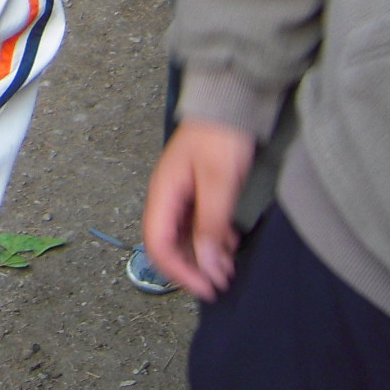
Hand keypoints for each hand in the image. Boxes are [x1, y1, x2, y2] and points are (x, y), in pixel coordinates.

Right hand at [141, 117, 256, 300]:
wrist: (231, 102)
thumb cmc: (220, 137)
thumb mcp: (219, 183)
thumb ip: (210, 224)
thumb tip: (206, 265)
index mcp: (163, 194)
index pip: (158, 245)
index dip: (179, 272)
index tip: (205, 287)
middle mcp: (167, 197)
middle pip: (169, 245)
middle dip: (193, 268)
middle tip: (221, 283)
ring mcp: (181, 194)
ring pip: (185, 237)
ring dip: (204, 256)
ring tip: (229, 268)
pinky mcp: (196, 191)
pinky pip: (197, 224)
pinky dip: (212, 240)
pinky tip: (229, 245)